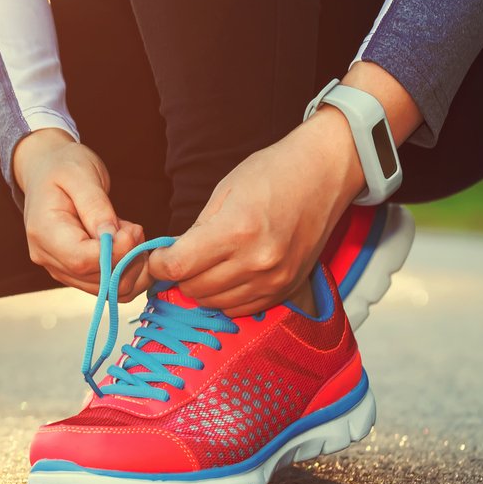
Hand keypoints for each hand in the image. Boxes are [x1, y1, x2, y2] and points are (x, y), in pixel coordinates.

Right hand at [14, 128, 147, 296]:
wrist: (47, 169)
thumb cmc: (64, 166)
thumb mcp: (81, 175)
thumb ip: (96, 207)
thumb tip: (112, 238)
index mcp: (44, 231)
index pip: (82, 260)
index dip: (116, 253)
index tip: (134, 229)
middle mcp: (47, 256)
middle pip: (97, 279)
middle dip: (128, 258)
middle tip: (135, 228)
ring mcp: (59, 268)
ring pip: (107, 289)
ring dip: (131, 265)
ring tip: (128, 233)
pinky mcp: (73, 272)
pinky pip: (107, 285)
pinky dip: (126, 269)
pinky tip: (125, 244)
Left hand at [147, 112, 357, 314]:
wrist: (323, 175)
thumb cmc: (271, 174)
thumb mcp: (223, 192)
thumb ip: (195, 231)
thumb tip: (171, 258)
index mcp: (236, 231)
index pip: (178, 267)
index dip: (159, 264)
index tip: (159, 256)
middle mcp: (257, 261)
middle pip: (194, 289)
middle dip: (180, 275)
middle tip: (184, 257)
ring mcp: (274, 279)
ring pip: (215, 303)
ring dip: (203, 288)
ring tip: (208, 264)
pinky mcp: (286, 289)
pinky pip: (241, 309)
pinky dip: (226, 297)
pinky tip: (229, 274)